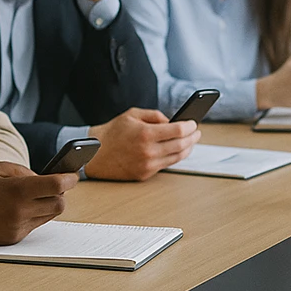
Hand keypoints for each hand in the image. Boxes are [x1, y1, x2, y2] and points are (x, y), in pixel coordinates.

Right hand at [0, 161, 76, 245]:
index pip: (58, 185)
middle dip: (61, 193)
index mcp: (18, 190)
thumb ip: (25, 171)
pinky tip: (23, 208)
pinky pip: (36, 225)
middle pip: (60, 203)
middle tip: (55, 186)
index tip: (73, 175)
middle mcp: (20, 211)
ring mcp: (17, 227)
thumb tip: (45, 178)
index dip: (70, 179)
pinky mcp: (13, 238)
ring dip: (49, 204)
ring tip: (38, 196)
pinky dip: (35, 215)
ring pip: (50, 215)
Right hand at [85, 107, 199, 180]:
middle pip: (181, 145)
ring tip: (191, 141)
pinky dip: (174, 156)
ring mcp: (147, 165)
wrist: (93, 155)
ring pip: (176, 157)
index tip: (194, 122)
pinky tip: (177, 150)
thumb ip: (155, 115)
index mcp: (146, 134)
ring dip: (187, 148)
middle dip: (193, 137)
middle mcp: (148, 151)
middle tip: (197, 132)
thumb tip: (173, 121)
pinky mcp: (144, 175)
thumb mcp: (133, 115)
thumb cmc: (112, 132)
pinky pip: (166, 165)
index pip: (178, 130)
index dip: (190, 126)